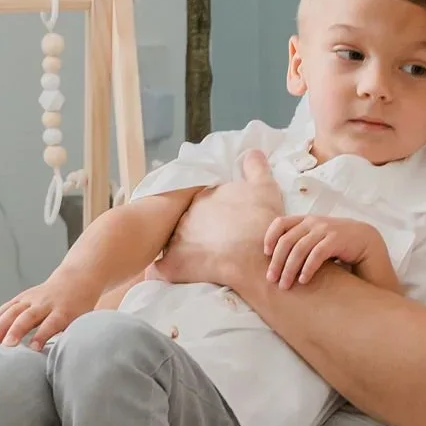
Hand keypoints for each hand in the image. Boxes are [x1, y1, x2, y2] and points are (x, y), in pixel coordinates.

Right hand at [0, 278, 94, 348]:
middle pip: (27, 316)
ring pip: (12, 312)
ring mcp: (31, 299)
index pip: (50, 323)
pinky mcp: (21, 298)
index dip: (42, 336)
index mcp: (62, 311)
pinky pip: (4, 310)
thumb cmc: (78, 308)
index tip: (33, 350)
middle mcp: (44, 304)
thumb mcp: (80, 321)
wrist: (76, 280)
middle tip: (6, 347)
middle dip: (16, 331)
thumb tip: (60, 361)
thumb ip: (69, 337)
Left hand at [154, 150, 284, 285]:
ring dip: (182, 248)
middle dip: (197, 230)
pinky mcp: (172, 265)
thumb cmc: (260, 222)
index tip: (226, 224)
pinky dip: (164, 270)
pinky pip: (160, 268)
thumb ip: (256, 167)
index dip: (215, 213)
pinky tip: (173, 273)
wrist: (254, 257)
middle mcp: (186, 215)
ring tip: (199, 260)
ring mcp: (176, 240)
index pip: (203, 203)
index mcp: (204, 197)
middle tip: (215, 243)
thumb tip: (251, 152)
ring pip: (172, 242)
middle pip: (187, 221)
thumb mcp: (265, 187)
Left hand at [263, 214, 392, 290]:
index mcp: (306, 220)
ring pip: (299, 249)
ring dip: (289, 269)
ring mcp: (326, 229)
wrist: (368, 242)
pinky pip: (316, 254)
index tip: (264, 255)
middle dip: (276, 262)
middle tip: (271, 280)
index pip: (280, 223)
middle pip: (286, 240)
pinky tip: (303, 280)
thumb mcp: (316, 239)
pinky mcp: (337, 239)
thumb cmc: (338, 244)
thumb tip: (274, 260)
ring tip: (285, 285)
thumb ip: (300, 242)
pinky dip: (307, 268)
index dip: (269, 237)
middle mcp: (314, 221)